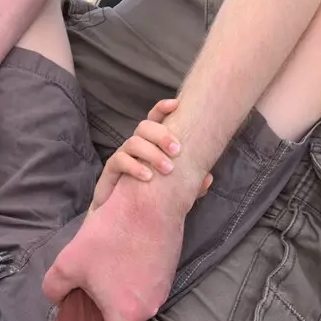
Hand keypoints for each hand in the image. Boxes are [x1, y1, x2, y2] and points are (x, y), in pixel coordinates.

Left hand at [44, 173, 190, 320]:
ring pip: (139, 302)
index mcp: (123, 315)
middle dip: (113, 317)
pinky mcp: (169, 271)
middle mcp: (148, 309)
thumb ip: (54, 287)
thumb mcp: (69, 261)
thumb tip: (55, 298)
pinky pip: (149, 284)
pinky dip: (137, 277)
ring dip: (126, 293)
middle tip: (95, 295)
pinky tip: (126, 256)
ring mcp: (162, 290)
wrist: (152, 204)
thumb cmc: (110, 236)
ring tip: (111, 269)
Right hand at [91, 99, 212, 211]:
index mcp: (151, 143)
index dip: (162, 108)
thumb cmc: (150, 196)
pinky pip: (120, 160)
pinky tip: (148, 177)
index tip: (176, 104)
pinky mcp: (111, 170)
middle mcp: (137, 145)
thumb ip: (190, 184)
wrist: (122, 216)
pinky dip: (135, 167)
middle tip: (177, 150)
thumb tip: (208, 178)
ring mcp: (123, 156)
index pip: (155, 119)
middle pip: (144, 126)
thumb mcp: (173, 190)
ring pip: (134, 142)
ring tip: (167, 169)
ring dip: (152, 153)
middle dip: (162, 135)